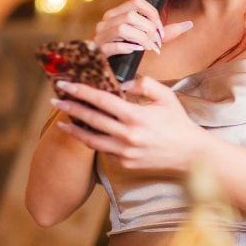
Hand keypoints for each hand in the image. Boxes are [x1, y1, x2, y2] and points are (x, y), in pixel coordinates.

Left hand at [50, 76, 207, 171]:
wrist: (190, 154)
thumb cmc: (178, 122)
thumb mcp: (166, 97)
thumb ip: (145, 84)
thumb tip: (122, 82)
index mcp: (137, 116)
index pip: (103, 100)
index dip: (82, 91)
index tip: (66, 84)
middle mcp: (128, 136)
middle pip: (91, 119)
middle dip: (71, 108)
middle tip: (55, 100)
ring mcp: (124, 152)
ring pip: (91, 139)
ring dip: (74, 128)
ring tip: (61, 120)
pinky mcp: (124, 163)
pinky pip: (103, 149)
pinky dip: (92, 140)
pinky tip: (85, 132)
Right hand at [93, 0, 193, 56]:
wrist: (108, 70)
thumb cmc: (128, 53)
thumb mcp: (148, 40)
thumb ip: (167, 33)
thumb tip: (189, 24)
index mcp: (117, 14)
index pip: (137, 1)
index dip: (153, 14)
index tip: (161, 29)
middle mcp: (106, 21)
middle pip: (132, 15)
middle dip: (150, 29)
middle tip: (157, 43)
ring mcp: (100, 35)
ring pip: (123, 28)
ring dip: (142, 38)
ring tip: (149, 48)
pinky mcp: (98, 49)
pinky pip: (114, 44)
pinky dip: (129, 48)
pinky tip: (136, 51)